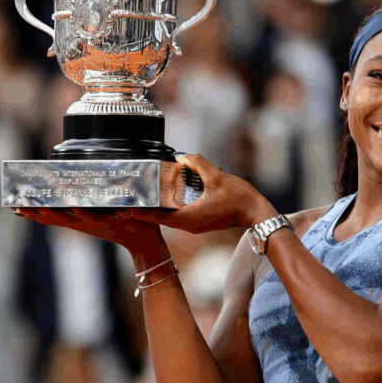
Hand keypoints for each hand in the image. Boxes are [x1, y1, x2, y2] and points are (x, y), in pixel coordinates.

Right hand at [13, 207, 164, 249]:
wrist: (142, 240)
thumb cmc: (124, 221)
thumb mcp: (102, 211)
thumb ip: (90, 201)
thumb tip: (80, 184)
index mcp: (78, 219)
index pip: (51, 215)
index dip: (33, 211)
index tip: (15, 206)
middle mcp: (81, 222)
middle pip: (53, 218)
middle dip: (34, 213)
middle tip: (17, 208)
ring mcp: (92, 224)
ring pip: (68, 220)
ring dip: (53, 214)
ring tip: (38, 209)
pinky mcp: (107, 223)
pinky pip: (92, 219)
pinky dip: (83, 215)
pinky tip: (74, 210)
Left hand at [118, 153, 275, 233]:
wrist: (256, 213)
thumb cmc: (239, 198)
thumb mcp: (217, 177)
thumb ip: (198, 164)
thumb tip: (183, 156)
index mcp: (189, 218)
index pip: (158, 217)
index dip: (141, 213)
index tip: (125, 209)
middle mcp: (189, 225)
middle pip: (160, 219)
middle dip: (144, 211)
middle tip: (127, 202)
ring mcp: (195, 225)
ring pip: (169, 219)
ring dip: (155, 211)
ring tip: (141, 201)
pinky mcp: (200, 222)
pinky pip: (178, 217)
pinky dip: (168, 210)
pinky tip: (164, 200)